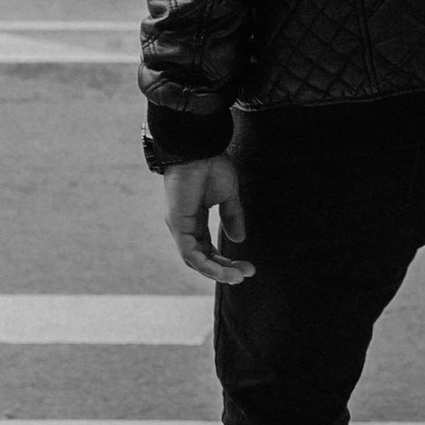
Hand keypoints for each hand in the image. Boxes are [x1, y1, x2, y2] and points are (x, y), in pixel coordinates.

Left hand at [162, 153, 252, 285]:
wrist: (199, 148)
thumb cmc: (211, 165)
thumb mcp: (228, 196)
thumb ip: (232, 217)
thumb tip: (239, 239)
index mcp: (194, 220)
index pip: (207, 250)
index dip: (226, 261)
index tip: (247, 267)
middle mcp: (184, 227)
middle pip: (202, 259)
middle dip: (224, 270)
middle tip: (245, 274)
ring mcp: (179, 227)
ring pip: (195, 261)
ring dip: (217, 272)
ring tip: (237, 276)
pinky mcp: (177, 225)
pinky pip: (190, 254)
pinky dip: (206, 265)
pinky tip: (223, 270)